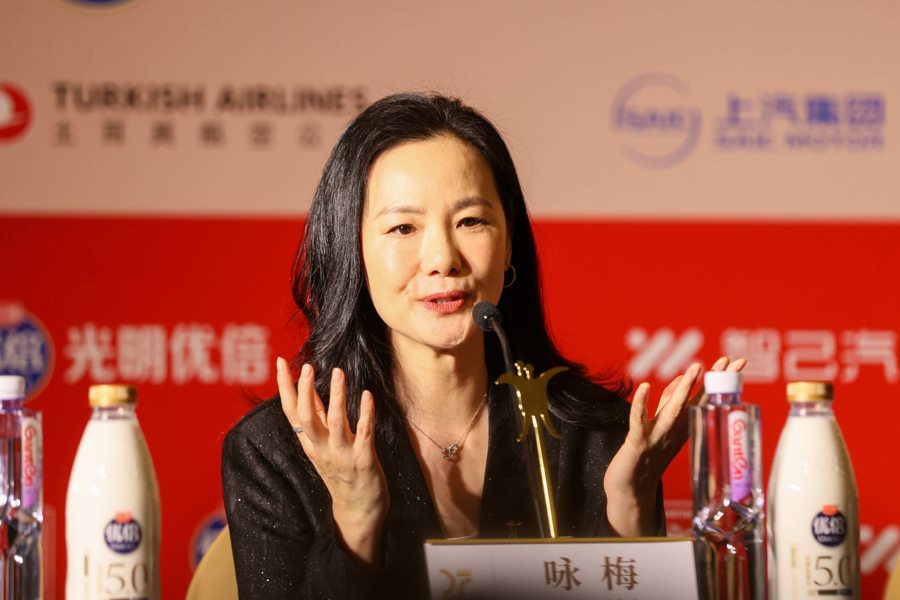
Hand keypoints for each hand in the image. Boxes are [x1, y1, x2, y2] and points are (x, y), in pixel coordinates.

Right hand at [277, 357, 388, 565]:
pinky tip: (367, 395)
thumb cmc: (341, 473)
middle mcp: (321, 448)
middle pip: (306, 418)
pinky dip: (365, 414)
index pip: (291, 412)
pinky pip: (364, 434)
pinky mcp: (364, 460)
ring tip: (338, 372)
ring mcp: (342, 455)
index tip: (279, 362)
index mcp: (309, 443)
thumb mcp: (322, 445)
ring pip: (334, 423)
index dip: (284, 387)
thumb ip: (316, 418)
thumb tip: (307, 389)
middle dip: (304, 391)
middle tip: (306, 366)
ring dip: (336, 397)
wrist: (358, 511)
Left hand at [604, 356, 746, 535]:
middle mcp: (674, 431)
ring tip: (695, 368)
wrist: (630, 491)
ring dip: (684, 390)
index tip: (735, 362)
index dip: (719, 380)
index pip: (705, 399)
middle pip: (696, 402)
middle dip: (711, 382)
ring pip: (673, 411)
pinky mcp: (637, 443)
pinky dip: (641, 404)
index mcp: (683, 427)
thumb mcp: (662, 425)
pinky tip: (643, 387)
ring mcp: (657, 437)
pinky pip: (639, 421)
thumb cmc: (646, 458)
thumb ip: (671, 403)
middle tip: (727, 360)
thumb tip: (682, 379)